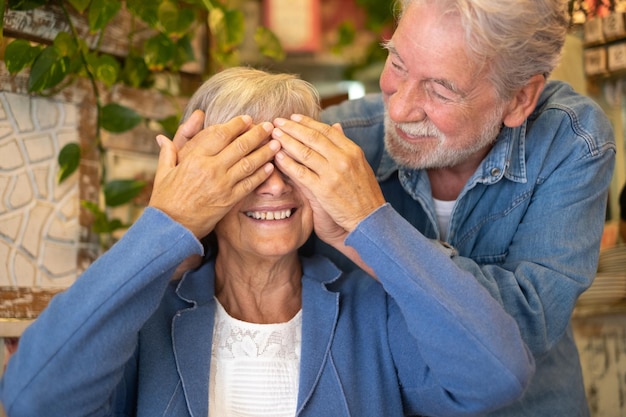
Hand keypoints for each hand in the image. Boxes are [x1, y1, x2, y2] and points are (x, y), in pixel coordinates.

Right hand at [149, 115, 279, 237]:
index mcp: (194, 158)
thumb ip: (167, 152)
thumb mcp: (163, 172)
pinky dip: (262, 175)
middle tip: (269, 126)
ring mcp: (222, 185)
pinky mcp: (230, 200)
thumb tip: (162, 137)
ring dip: (265, 152)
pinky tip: (271, 167)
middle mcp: (211, 169)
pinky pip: (250, 184)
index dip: (236, 124)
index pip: (220, 134)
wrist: (172, 227)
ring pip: (249, 164)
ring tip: (276, 143)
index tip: (247, 119)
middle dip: (257, 134)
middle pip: (240, 146)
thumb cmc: (165, 199)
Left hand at [271, 114, 385, 233]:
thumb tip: (336, 125)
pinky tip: (277, 157)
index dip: (307, 122)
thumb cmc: (364, 194)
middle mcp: (343, 159)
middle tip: (277, 122)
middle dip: (292, 128)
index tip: (293, 117)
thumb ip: (345, 146)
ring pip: (305, 152)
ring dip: (287, 142)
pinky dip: (287, 163)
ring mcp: (333, 174)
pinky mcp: (323, 190)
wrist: (369, 219)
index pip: (326, 130)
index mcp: (353, 151)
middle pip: (313, 137)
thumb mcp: (360, 165)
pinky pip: (301, 173)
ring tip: (274, 135)